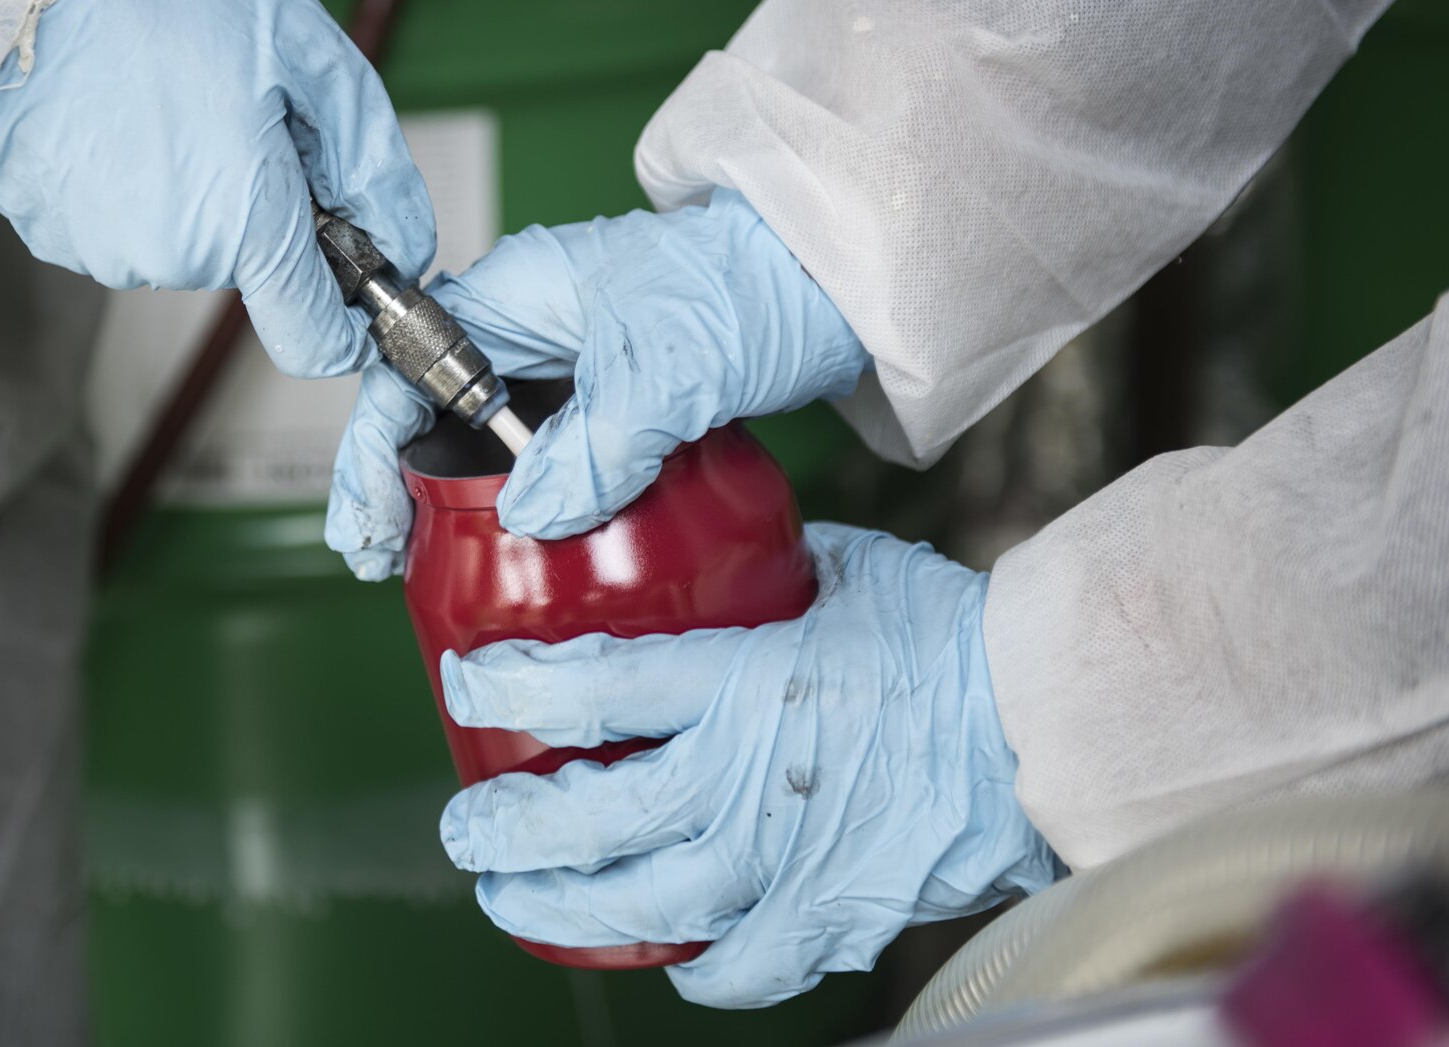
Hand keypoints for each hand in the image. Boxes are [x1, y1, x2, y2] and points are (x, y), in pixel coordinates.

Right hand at [0, 0, 434, 378]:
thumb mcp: (305, 51)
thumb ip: (371, 161)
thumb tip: (407, 243)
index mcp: (247, 223)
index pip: (315, 342)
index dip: (347, 322)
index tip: (354, 277)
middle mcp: (175, 259)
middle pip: (253, 266)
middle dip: (265, 203)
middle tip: (238, 109)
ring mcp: (106, 252)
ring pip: (187, 241)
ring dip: (198, 188)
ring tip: (167, 99)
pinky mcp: (55, 234)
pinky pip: (126, 224)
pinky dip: (136, 182)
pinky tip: (119, 114)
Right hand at [324, 190, 868, 578]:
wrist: (833, 281)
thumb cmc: (751, 284)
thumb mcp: (665, 373)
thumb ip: (590, 448)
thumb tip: (525, 514)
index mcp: (511, 295)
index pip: (405, 373)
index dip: (371, 454)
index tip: (368, 526)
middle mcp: (526, 328)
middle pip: (432, 411)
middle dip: (398, 486)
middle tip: (386, 560)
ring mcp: (568, 364)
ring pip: (487, 440)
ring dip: (460, 500)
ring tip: (436, 566)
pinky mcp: (610, 399)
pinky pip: (547, 456)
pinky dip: (527, 502)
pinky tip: (524, 550)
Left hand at [436, 523, 1058, 1008]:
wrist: (1051, 722)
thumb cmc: (957, 637)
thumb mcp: (843, 570)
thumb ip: (765, 571)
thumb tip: (726, 551)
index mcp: (735, 680)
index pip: (584, 687)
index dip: (507, 690)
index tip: (469, 684)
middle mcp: (737, 779)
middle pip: (582, 818)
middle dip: (504, 826)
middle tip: (467, 825)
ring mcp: (776, 862)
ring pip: (633, 905)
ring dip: (558, 907)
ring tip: (513, 901)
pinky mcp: (824, 920)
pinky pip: (733, 967)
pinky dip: (690, 966)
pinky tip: (665, 950)